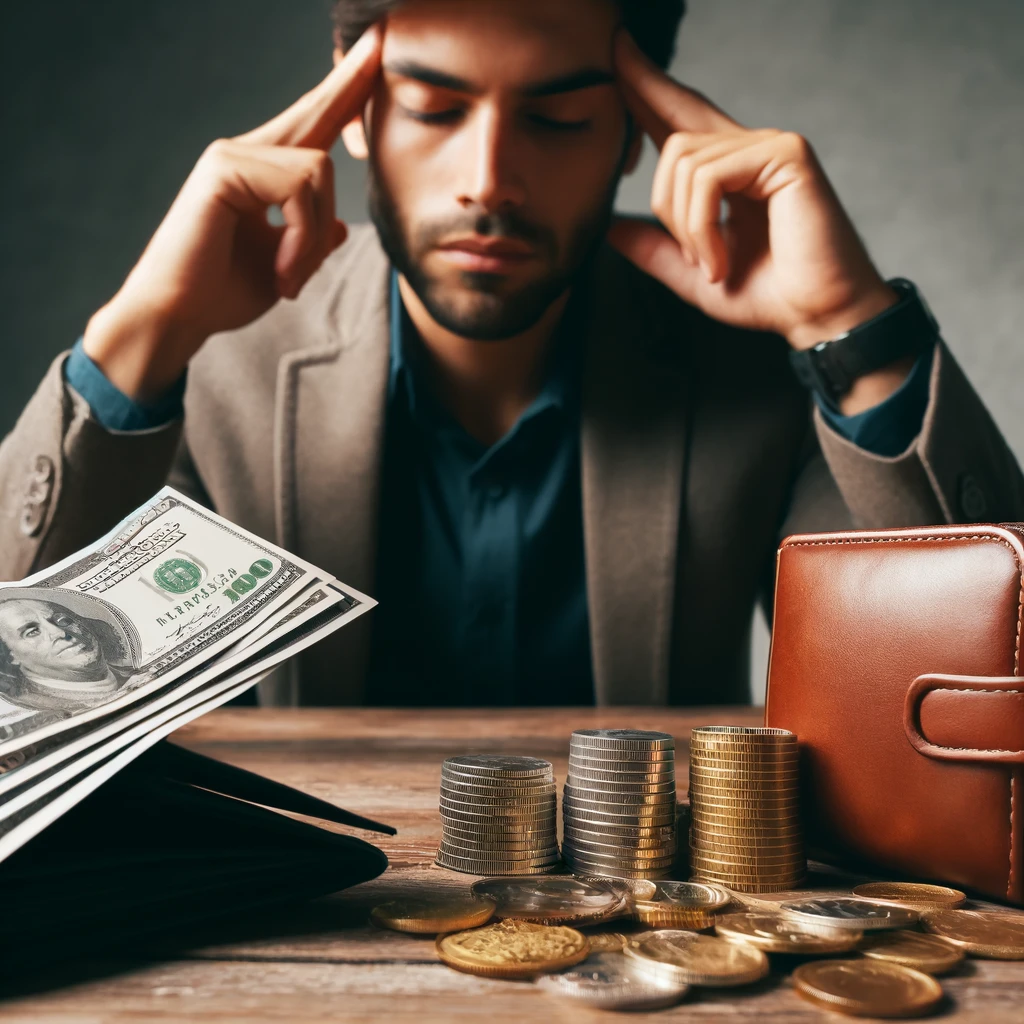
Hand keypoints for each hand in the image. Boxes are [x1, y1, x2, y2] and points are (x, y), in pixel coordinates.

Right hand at [83, 25, 382, 401]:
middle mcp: (246, 153)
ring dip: (314, 237)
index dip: (345, 94)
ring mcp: (232, 155)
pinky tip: (283, 274)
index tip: (374, 56)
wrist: (179, 317)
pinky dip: (300, 239)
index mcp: (262, 172)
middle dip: (350, 80)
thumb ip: (312, 241)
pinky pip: (298, 189)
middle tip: (382, 36)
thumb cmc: (222, 294)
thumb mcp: (285, 267)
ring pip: (319, 171)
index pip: (314, 127)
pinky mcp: (223, 167)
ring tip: (290, 278)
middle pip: (315, 111)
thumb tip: (341, 226)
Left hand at [607, 30, 897, 354]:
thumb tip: (608, 228)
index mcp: (728, 169)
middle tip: (691, 257)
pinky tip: (720, 260)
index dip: (645, 84)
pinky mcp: (785, 154)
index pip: (678, 115)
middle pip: (672, 130)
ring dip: (686, 228)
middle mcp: (747, 148)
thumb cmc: (769, 295)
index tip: (617, 51)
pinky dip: (703, 228)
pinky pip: (709, 178)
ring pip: (683, 162)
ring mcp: (769, 144)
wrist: (819, 315)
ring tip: (712, 266)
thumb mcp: (693, 275)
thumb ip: (654, 250)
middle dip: (660, 191)